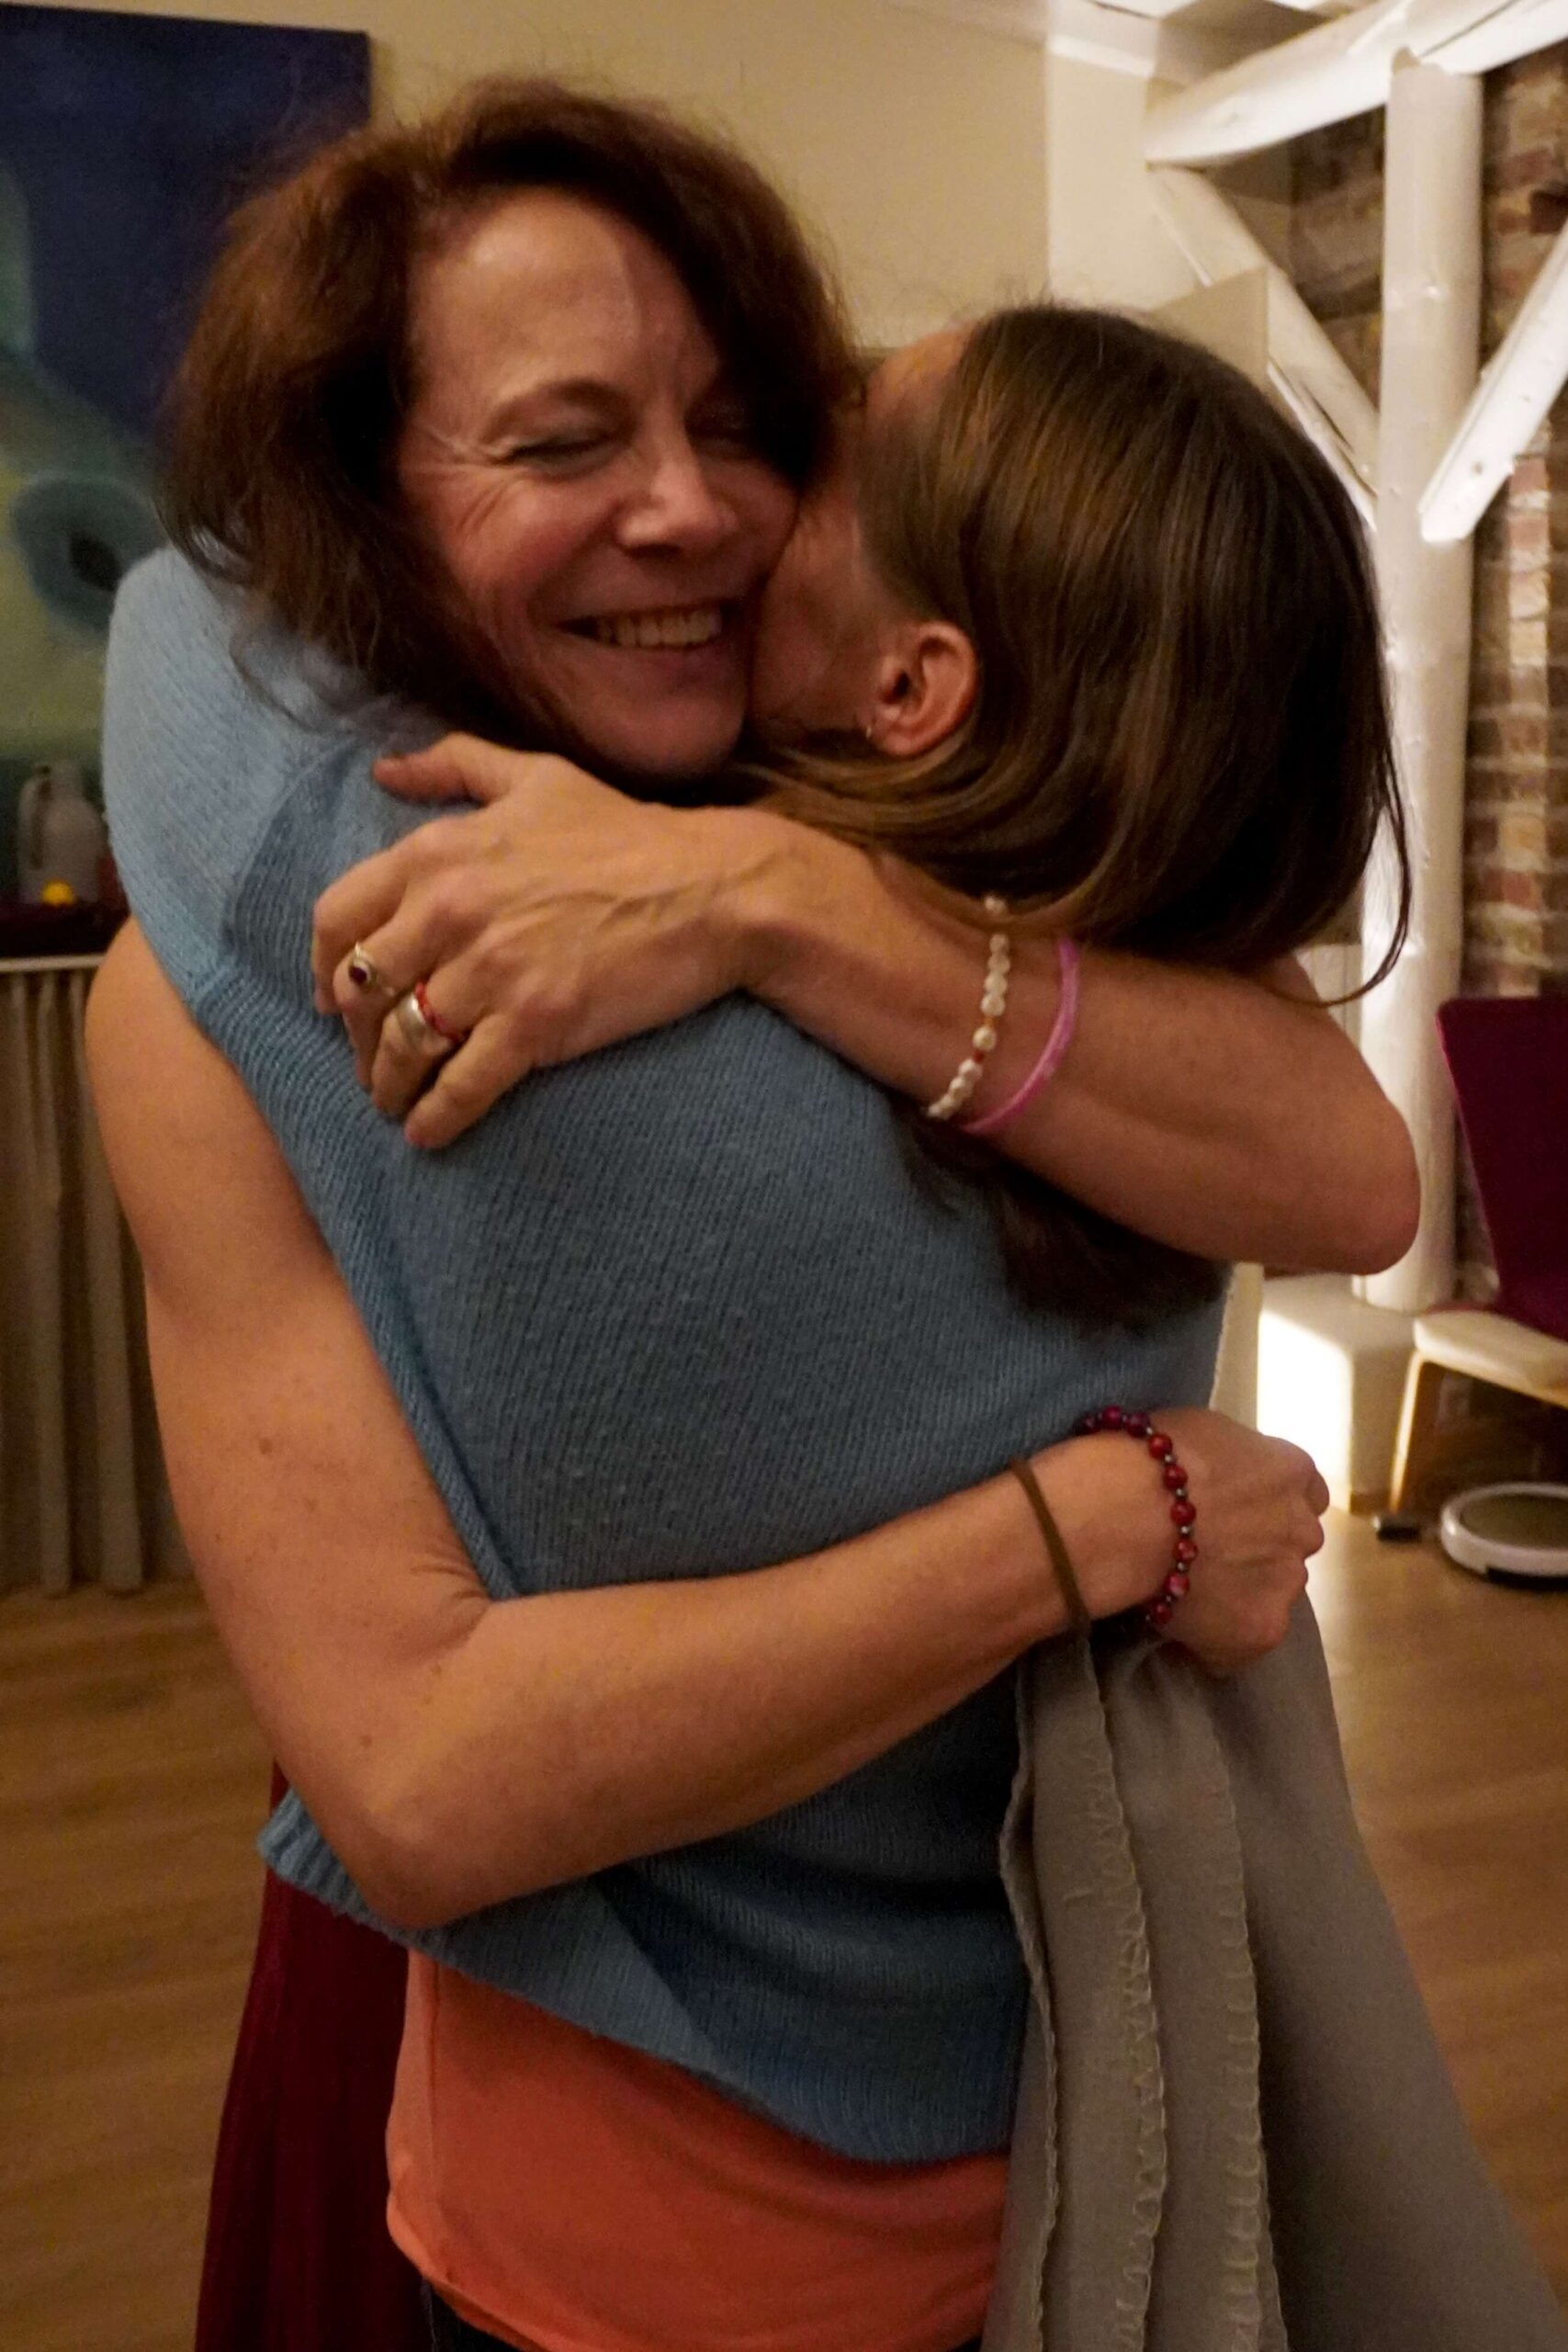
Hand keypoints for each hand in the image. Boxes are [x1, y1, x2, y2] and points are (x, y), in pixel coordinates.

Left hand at [310, 736, 776, 1146]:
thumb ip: (454, 766)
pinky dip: (435, 1119)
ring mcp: (491, 973)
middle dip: (354, 1035)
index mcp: (439, 853)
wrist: (711, 889)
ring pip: (402, 1044)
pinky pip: (460, 1085)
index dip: (325, 966)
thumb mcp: (535, 777)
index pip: (338, 917)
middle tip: (368, 1058)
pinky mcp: (533, 1025)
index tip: (331, 996)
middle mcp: (450, 912)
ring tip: (393, 1102)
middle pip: (361, 990)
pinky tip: (427, 1135)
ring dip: (388, 1083)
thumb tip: (382, 773)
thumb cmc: (626, 831)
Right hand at [1036, 1407, 1325, 1673]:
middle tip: (1210, 1549)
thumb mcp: (1204, 1429)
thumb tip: (1225, 1474)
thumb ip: (1233, 1457)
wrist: (1127, 1514)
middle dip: (1260, 1546)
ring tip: (1190, 1589)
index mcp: (1292, 1471)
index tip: (1238, 1509)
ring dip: (1242, 1590)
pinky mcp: (1263, 1630)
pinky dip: (1217, 1638)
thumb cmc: (1152, 1457)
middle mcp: (1303, 1527)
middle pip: (1291, 1542)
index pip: (1305, 1492)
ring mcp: (1287, 1582)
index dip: (1269, 1502)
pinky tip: (1182, 1625)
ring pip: (1272, 1591)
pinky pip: (1242, 1640)